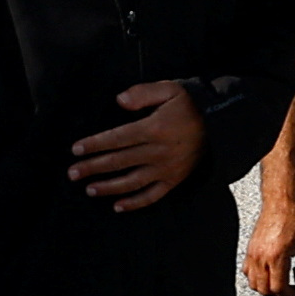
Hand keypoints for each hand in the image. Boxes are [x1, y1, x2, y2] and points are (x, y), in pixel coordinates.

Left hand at [68, 81, 204, 212]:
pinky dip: (135, 203)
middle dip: (93, 167)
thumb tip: (119, 101)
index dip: (95, 144)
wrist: (222, 125)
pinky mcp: (174, 180)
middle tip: (72, 173)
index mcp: (154, 129)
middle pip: (119, 162)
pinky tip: (118, 206)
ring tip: (89, 189)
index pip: (116, 138)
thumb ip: (143, 93)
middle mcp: (158, 152)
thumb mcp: (169, 89)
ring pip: (132, 182)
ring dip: (109, 187)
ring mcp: (166, 169)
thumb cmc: (191, 105)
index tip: (76, 150)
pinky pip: (152, 195)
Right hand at [243, 190, 294, 295]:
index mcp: (277, 256)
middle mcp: (261, 257)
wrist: (282, 202)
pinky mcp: (250, 250)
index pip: (279, 288)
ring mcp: (253, 254)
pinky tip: (269, 275)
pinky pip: (248, 272)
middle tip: (293, 293)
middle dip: (281, 295)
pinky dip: (257, 279)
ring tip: (282, 285)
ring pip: (254, 283)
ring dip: (268, 289)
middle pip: (265, 290)